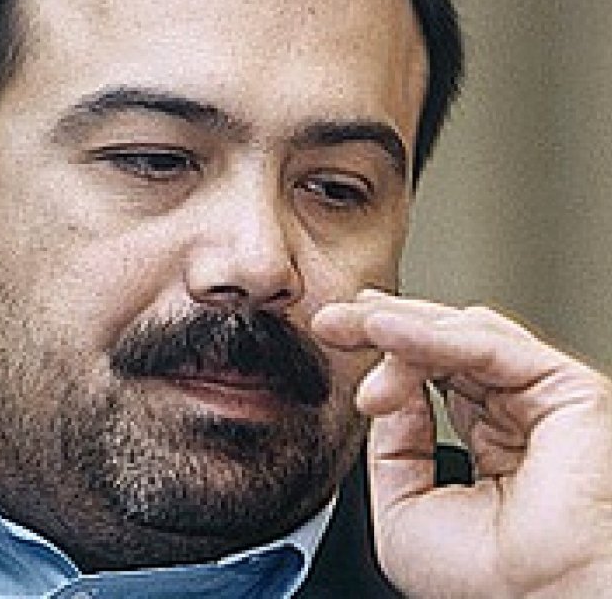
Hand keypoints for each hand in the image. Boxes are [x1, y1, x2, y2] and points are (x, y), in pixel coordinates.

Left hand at [312, 290, 611, 598]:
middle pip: (442, 344)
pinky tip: (380, 328)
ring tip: (346, 325)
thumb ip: (394, 444)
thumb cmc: (487, 581)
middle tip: (331, 321)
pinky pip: (484, 344)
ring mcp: (540, 395)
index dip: (384, 353)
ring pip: (460, 335)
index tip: (337, 338)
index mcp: (491, 440)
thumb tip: (391, 389)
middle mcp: (517, 411)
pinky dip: (427, 334)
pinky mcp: (563, 385)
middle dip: (379, 327)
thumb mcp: (405, 508)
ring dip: (397, 326)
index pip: (433, 374)